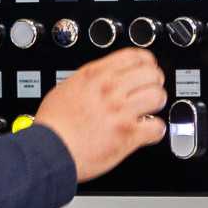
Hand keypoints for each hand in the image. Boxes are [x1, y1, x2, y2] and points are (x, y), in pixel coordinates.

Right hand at [31, 48, 168, 182]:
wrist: (49, 150)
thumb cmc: (53, 125)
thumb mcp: (66, 88)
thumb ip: (88, 81)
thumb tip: (100, 80)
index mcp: (95, 75)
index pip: (135, 56)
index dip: (146, 62)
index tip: (147, 68)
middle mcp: (111, 90)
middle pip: (152, 74)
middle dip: (154, 82)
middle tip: (151, 89)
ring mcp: (121, 112)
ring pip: (158, 96)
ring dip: (157, 104)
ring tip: (150, 110)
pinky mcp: (128, 135)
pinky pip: (157, 127)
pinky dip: (156, 130)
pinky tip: (148, 131)